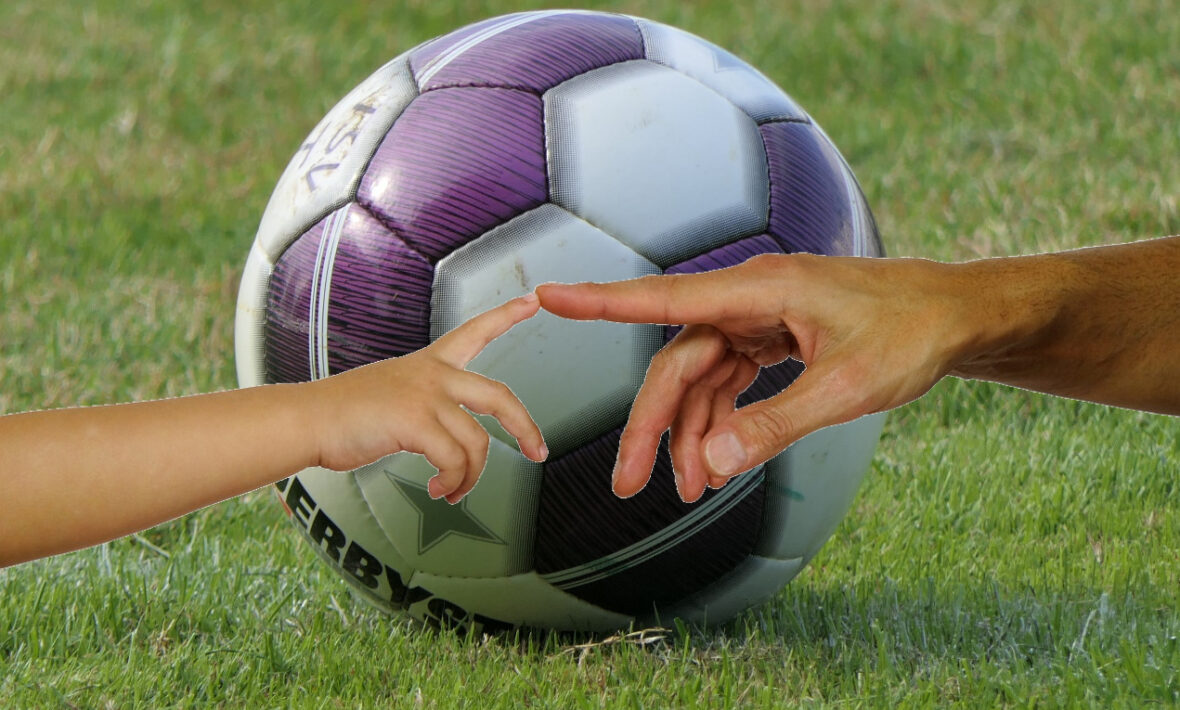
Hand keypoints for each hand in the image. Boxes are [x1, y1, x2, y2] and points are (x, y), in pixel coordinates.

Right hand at [309, 293, 546, 503]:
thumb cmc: (344, 416)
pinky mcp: (414, 421)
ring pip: (477, 442)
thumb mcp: (392, 393)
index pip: (475, 331)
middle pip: (500, 396)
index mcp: (428, 363)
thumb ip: (427, 408)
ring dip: (471, 477)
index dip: (507, 316)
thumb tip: (452, 446)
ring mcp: (424, 395)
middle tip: (538, 452)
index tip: (532, 301)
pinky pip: (454, 460)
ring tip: (453, 491)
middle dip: (526, 427)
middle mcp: (432, 374)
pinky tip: (439, 490)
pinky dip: (452, 482)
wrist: (306, 420)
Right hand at [538, 254, 969, 501]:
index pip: (665, 299)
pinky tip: (718, 461)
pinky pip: (727, 382)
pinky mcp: (770, 337)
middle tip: (630, 484)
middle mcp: (749, 299)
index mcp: (761, 290)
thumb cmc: (911, 335)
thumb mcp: (847, 387)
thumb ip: (776, 424)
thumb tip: (712, 462)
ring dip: (690, 434)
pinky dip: (719, 422)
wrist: (954, 316)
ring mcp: (758, 319)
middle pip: (677, 362)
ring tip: (691, 491)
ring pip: (699, 379)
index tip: (548, 297)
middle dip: (654, 425)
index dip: (602, 304)